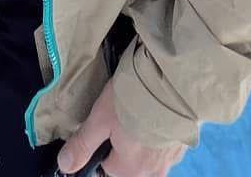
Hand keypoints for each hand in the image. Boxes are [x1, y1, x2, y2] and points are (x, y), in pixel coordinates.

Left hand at [57, 77, 184, 176]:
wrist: (174, 81)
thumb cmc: (133, 101)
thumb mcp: (100, 119)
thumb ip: (82, 144)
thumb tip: (64, 165)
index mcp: (131, 170)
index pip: (107, 167)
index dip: (103, 144)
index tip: (105, 123)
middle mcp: (154, 171)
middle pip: (130, 161)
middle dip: (125, 142)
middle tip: (123, 112)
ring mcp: (172, 158)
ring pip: (150, 152)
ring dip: (144, 136)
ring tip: (142, 109)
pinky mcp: (186, 141)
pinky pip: (167, 142)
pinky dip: (162, 130)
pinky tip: (158, 110)